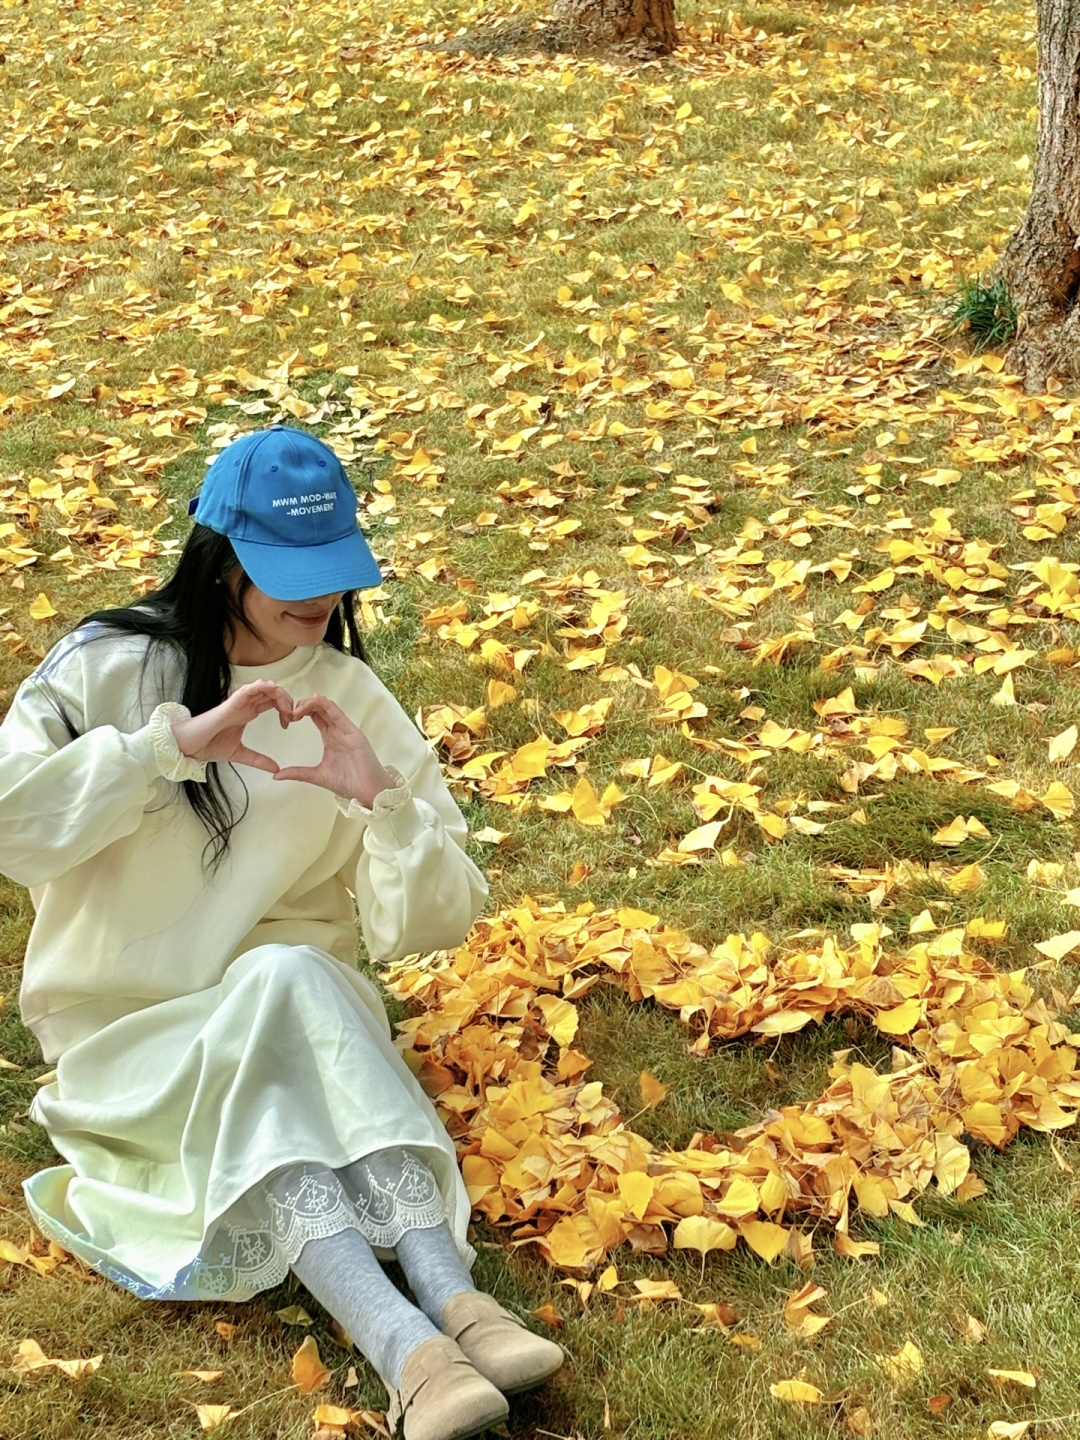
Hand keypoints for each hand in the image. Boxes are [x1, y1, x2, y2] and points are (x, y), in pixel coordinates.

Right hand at [171, 681, 293, 774]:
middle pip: (272, 692)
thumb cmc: (209, 745)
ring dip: (278, 693)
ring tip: (286, 706)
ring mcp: (238, 702)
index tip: (290, 722)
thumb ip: (259, 760)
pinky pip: (248, 689)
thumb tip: (276, 769)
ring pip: (263, 687)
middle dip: (286, 699)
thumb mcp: (240, 754)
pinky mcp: (230, 703)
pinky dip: (261, 687)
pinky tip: (271, 691)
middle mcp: (245, 704)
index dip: (285, 708)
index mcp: (248, 712)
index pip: (272, 701)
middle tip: (292, 715)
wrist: (190, 746)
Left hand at [273, 693, 394, 806]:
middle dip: (304, 704)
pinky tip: (316, 700)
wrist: (368, 793)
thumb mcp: (317, 776)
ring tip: (298, 704)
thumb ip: (298, 773)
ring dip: (312, 703)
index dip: (301, 711)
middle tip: (288, 709)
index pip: (315, 716)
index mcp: (330, 737)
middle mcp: (338, 731)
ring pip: (328, 708)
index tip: (287, 716)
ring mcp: (346, 730)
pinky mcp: (354, 733)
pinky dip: (327, 706)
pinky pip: (339, 714)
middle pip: (320, 708)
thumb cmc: (349, 783)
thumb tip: (276, 775)